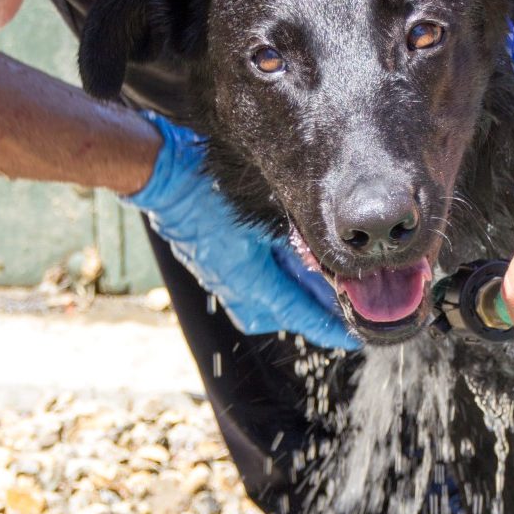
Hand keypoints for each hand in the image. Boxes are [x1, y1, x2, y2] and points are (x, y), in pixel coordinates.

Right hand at [125, 113, 359, 351]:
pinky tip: (289, 267)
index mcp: (246, 276)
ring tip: (319, 289)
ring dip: (289, 299)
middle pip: (278, 315)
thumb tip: (327, 260)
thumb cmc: (210, 187)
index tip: (349, 337)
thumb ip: (295, 241)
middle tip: (339, 309)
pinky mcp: (211, 265)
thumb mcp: (264, 214)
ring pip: (261, 305)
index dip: (325, 325)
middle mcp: (230, 285)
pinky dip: (271, 284)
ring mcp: (217, 277)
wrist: (163, 176)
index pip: (294, 310)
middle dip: (308, 314)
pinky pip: (246, 288)